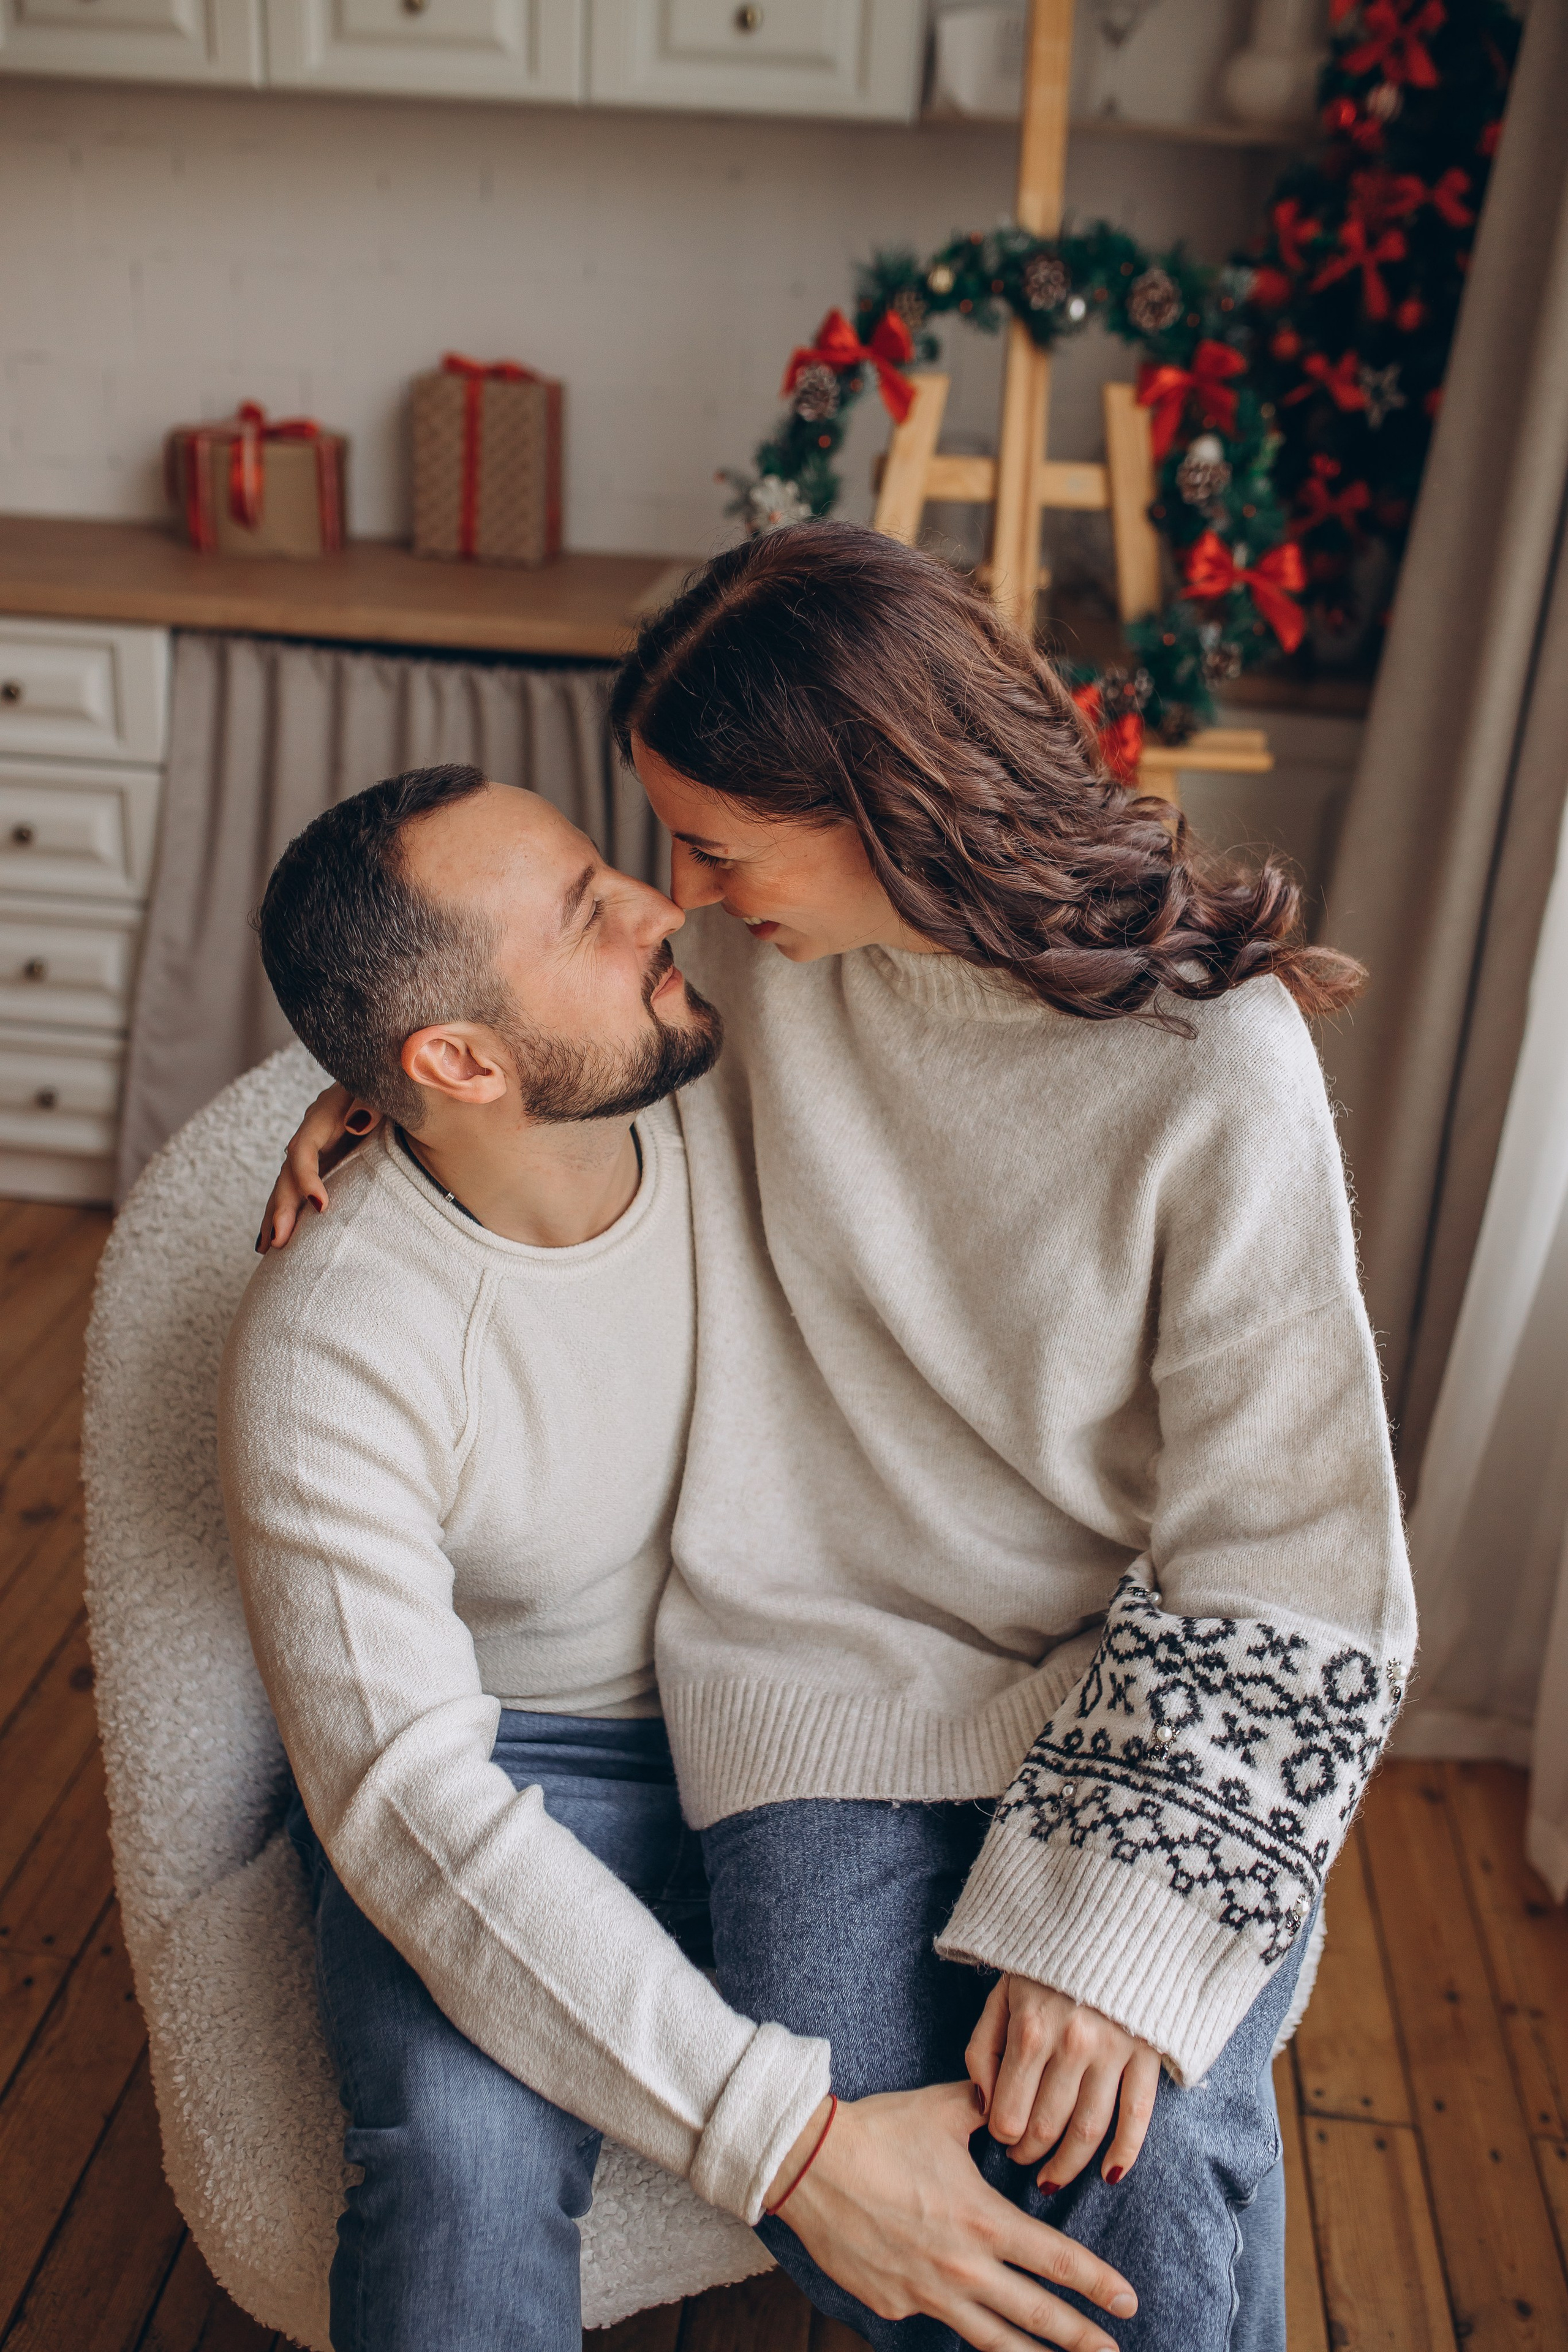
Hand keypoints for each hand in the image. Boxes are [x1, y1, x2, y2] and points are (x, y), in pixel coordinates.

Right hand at [255, 1082, 380, 1252]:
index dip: (306, 1177)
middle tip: (278, 1241)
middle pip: (288, 1172)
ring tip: (267, 1248)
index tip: (320, 1206)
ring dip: (277, 1215)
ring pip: (287, 1184)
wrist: (389, 1083)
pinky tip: (275, 1237)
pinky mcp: (323, 1162)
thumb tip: (356, 1123)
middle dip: (281, 1206)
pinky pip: (298, 1188)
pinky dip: (287, 1211)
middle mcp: (312, 1132)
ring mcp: (315, 1149)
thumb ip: (371, 1101)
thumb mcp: (381, 1088)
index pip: (304, 1148)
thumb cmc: (389, 1086)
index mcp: (324, 1114)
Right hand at [770, 2082, 1136, 2351]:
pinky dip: (963, 2329)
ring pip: (993, 2340)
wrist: (809, 2164)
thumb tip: (1011, 2100)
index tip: (1128, 2301)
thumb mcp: (943, 2111)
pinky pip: (938, 2322)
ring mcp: (928, 2293)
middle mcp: (963, 2266)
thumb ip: (988, 2108)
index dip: (1098, 2284)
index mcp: (983, 2218)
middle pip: (1037, 2315)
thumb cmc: (879, 2131)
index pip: (1058, 2261)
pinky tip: (982, 2336)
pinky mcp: (894, 2305)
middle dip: (1082, 2339)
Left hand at [967, 1977, 1161, 2192]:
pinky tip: (1109, 2176)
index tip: (1002, 2138)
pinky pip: (1137, 2117)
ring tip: (1052, 2177)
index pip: (1008, 2112)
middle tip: (1023, 2159)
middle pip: (1047, 2127)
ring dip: (1068, 2165)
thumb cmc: (1046, 1964)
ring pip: (1088, 2132)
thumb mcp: (1002, 1995)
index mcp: (1030, 2030)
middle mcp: (1071, 2046)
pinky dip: (1125, 2154)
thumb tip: (981, 2104)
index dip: (1002, 2135)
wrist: (1110, 1921)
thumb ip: (982, 2048)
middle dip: (1029, 2154)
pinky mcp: (1146, 2055)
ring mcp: (1113, 2053)